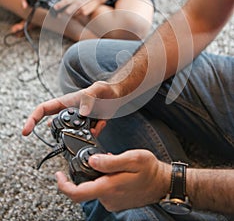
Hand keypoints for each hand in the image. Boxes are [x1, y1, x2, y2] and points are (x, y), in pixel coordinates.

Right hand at [22, 90, 106, 137]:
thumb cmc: (105, 89)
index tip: (25, 132)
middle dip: (66, 133)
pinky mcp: (88, 127)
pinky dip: (95, 132)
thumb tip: (81, 112)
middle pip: (57, 126)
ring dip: (84, 134)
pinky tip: (102, 123)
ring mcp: (78, 121)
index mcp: (65, 102)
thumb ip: (89, 98)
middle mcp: (69, 112)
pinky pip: (87, 135)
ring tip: (96, 124)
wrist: (117, 95)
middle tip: (81, 130)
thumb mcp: (98, 89)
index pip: (43, 109)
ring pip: (73, 134)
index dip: (32, 119)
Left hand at [54, 0, 103, 16]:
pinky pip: (78, 16)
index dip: (59, 5)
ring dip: (72, 14)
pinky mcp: (85, 12)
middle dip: (64, 14)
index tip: (54, 8)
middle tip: (60, 15)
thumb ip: (67, 0)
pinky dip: (78, 15)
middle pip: (68, 12)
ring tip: (76, 9)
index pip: (64, 1)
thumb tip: (57, 6)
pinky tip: (81, 10)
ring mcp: (81, 8)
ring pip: (72, 15)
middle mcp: (77, 2)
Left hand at [55, 149, 170, 210]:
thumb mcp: (132, 159)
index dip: (63, 185)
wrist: (163, 183)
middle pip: (84, 188)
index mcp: (108, 187)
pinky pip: (104, 189)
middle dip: (84, 171)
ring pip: (95, 187)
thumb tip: (91, 161)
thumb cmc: (150, 170)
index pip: (77, 193)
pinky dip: (104, 179)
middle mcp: (108, 198)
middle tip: (93, 157)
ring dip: (97, 174)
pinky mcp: (117, 201)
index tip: (58, 174)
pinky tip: (115, 169)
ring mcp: (112, 201)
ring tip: (109, 160)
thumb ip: (110, 161)